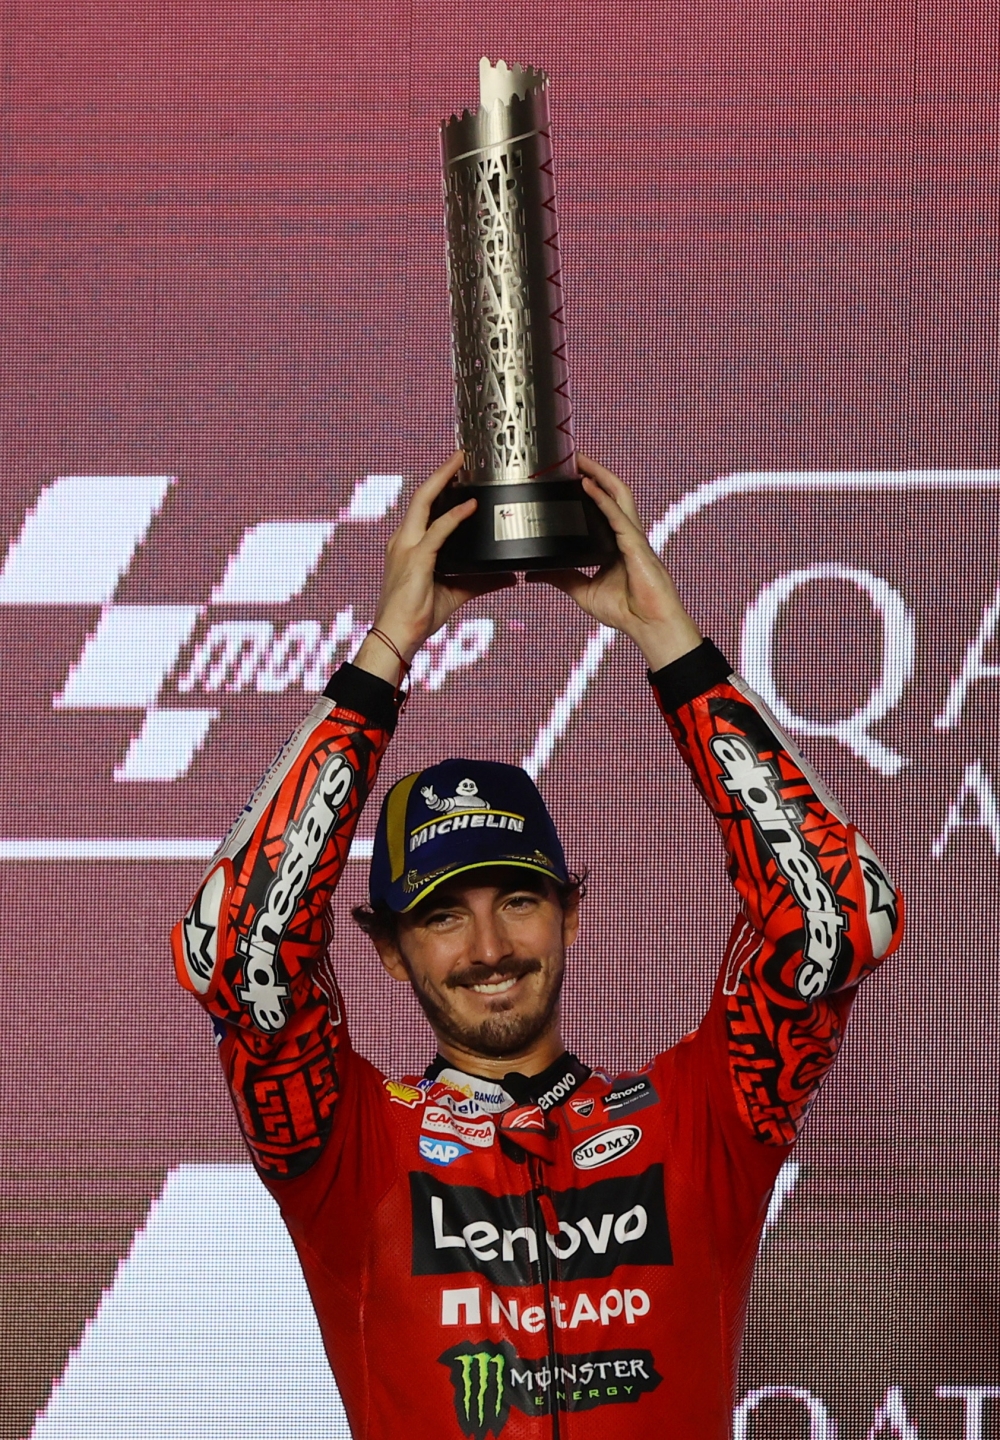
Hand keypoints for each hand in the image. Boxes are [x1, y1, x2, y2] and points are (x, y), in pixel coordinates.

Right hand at [354, 451, 515, 685]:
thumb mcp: (457, 592)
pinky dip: (455, 516)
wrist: (398, 634)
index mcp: (409, 544)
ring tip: (462, 463)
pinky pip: (437, 531)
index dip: (440, 486)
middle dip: (442, 473)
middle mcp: (404, 540)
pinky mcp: (416, 560)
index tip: (458, 470)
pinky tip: (471, 505)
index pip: (424, 506)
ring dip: (444, 480)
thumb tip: (510, 575)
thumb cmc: (418, 614)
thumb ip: (482, 581)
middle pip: (422, 495)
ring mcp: (407, 547)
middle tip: (463, 454)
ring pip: (424, 503)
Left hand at [526, 454, 701, 670]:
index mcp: (615, 543)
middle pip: (612, 492)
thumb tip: (533, 573)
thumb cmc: (626, 611)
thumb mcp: (582, 591)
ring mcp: (634, 538)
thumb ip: (561, 579)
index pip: (602, 506)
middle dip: (594, 470)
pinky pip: (618, 516)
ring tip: (579, 459)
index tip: (569, 473)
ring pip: (618, 495)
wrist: (649, 627)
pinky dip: (602, 499)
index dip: (589, 487)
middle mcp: (626, 535)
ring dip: (599, 474)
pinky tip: (588, 485)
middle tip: (572, 455)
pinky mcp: (636, 546)